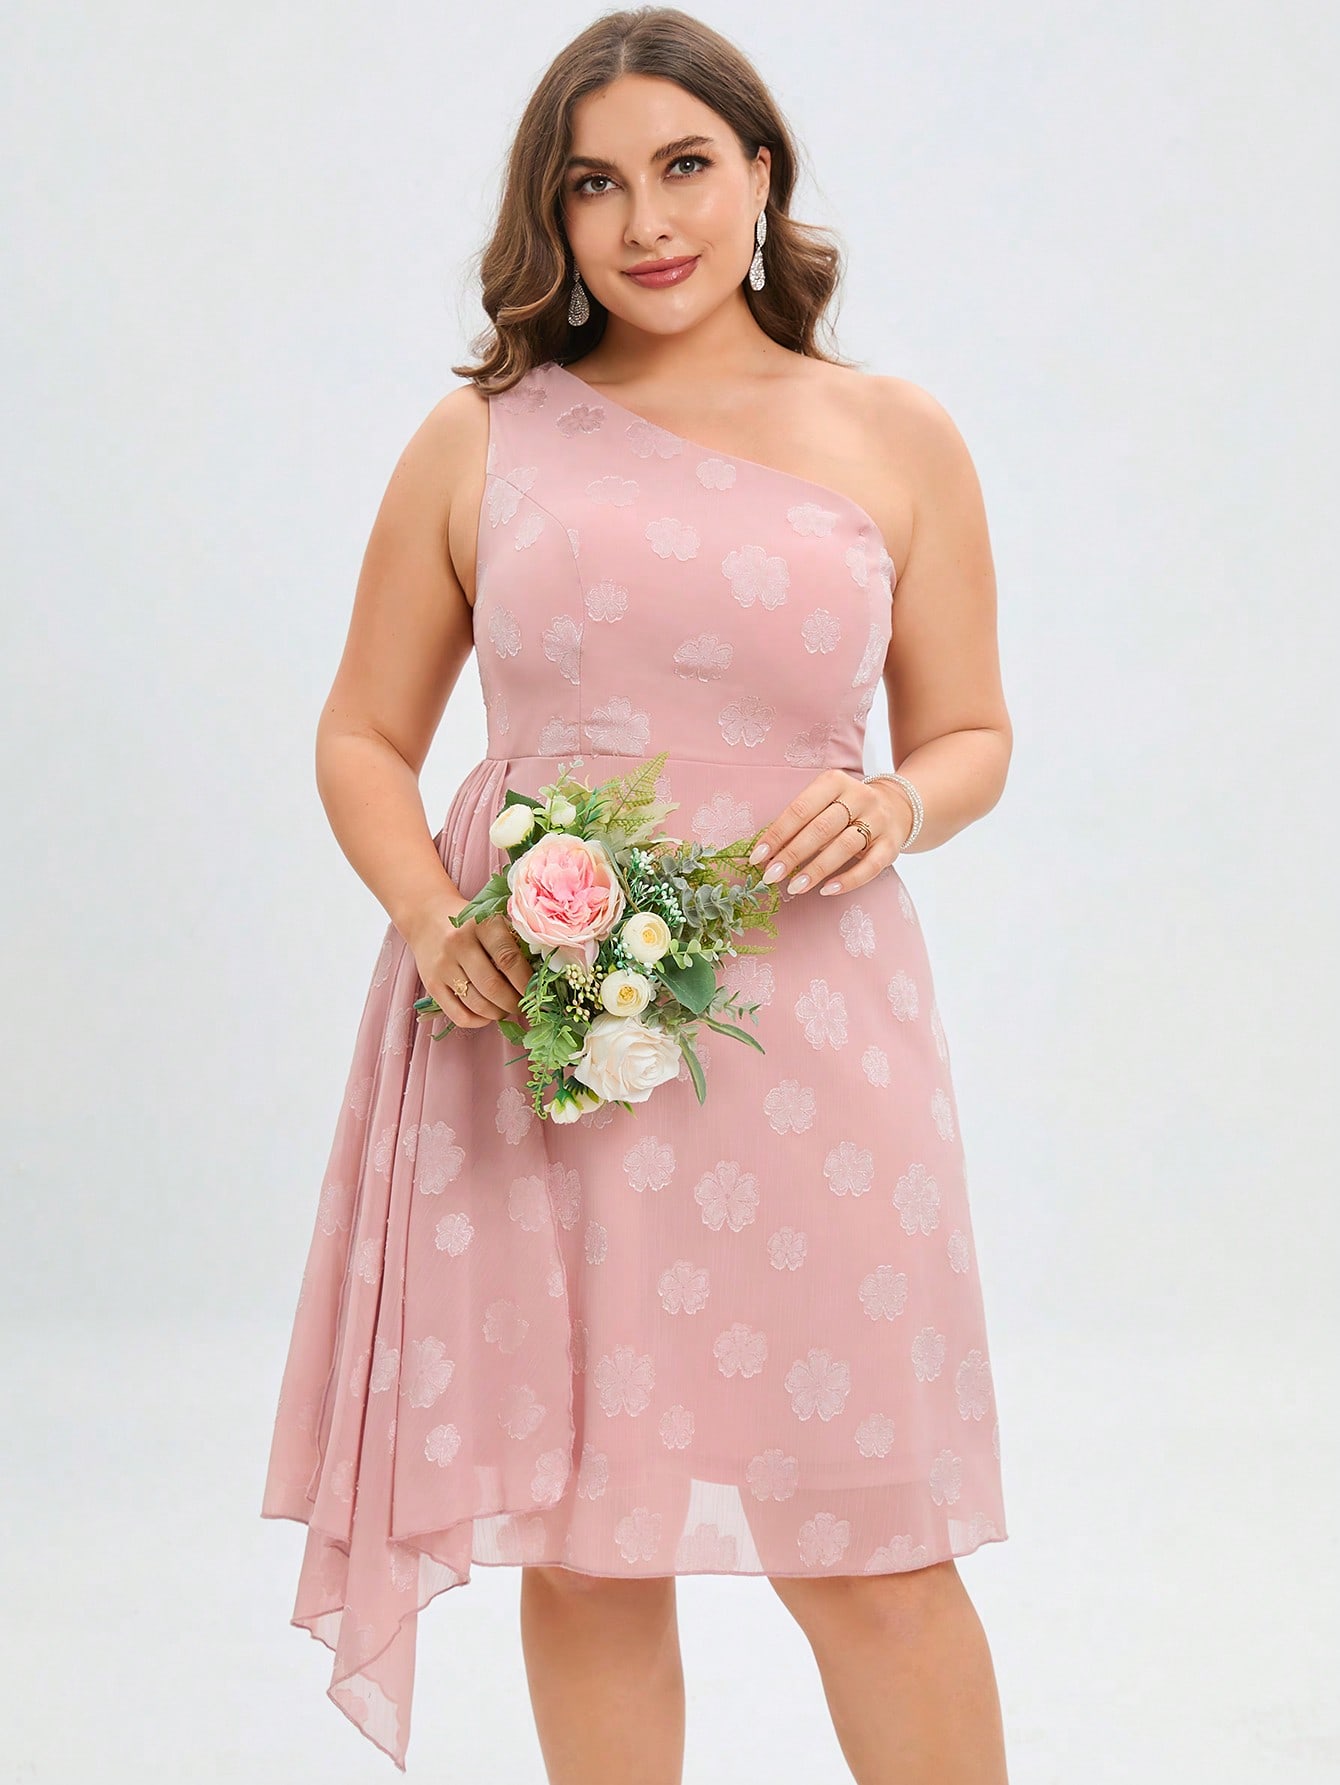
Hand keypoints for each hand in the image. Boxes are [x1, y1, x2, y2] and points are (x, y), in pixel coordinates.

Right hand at [406, 890, 531, 1029]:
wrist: (426, 916)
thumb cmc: (470, 923)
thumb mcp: (492, 921)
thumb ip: (513, 944)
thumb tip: (538, 980)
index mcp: (481, 924)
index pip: (508, 959)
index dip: (526, 982)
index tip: (536, 993)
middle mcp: (459, 944)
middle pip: (493, 986)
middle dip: (514, 1003)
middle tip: (523, 1006)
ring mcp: (443, 965)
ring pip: (477, 1004)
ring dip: (498, 1014)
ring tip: (506, 1009)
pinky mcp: (431, 984)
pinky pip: (459, 1015)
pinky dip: (479, 1022)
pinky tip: (487, 1014)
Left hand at [747, 770, 913, 897]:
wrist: (898, 806)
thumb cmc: (846, 808)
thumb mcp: (825, 801)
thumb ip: (800, 821)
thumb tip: (767, 853)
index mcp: (835, 782)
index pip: (800, 809)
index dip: (777, 834)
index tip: (758, 857)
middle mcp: (859, 797)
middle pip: (821, 828)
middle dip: (792, 854)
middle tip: (771, 876)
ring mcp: (878, 820)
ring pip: (844, 846)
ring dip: (816, 869)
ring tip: (794, 887)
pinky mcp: (891, 844)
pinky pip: (871, 866)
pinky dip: (848, 880)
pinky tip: (827, 890)